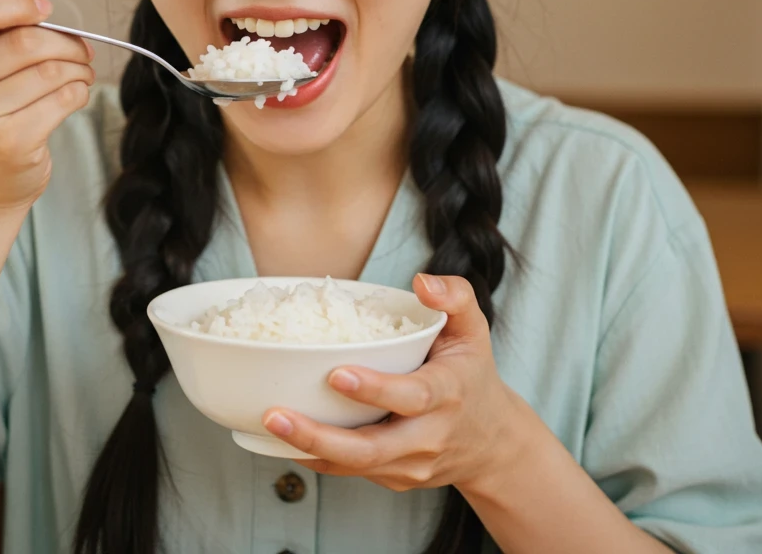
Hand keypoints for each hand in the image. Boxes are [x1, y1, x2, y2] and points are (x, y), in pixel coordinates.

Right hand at [0, 0, 95, 211]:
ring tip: (82, 71)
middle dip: (64, 41)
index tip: (45, 9)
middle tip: (82, 48)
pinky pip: (60, 100)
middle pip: (21, 44)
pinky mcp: (7, 144)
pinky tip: (76, 94)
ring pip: (46, 72)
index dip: (15, 3)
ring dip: (77, 67)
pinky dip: (79, 92)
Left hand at [261, 273, 517, 493]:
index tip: (336, 374)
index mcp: (448, 395)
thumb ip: (456, 297)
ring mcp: (411, 465)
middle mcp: (429, 436)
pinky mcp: (395, 479)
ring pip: (356, 466)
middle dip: (321, 435)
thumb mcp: (475, 331)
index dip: (375, 389)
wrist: (493, 443)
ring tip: (268, 424)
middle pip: (373, 447)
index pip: (413, 396)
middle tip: (276, 414)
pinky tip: (280, 441)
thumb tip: (422, 281)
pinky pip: (351, 473)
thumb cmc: (472, 376)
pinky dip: (316, 459)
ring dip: (309, 448)